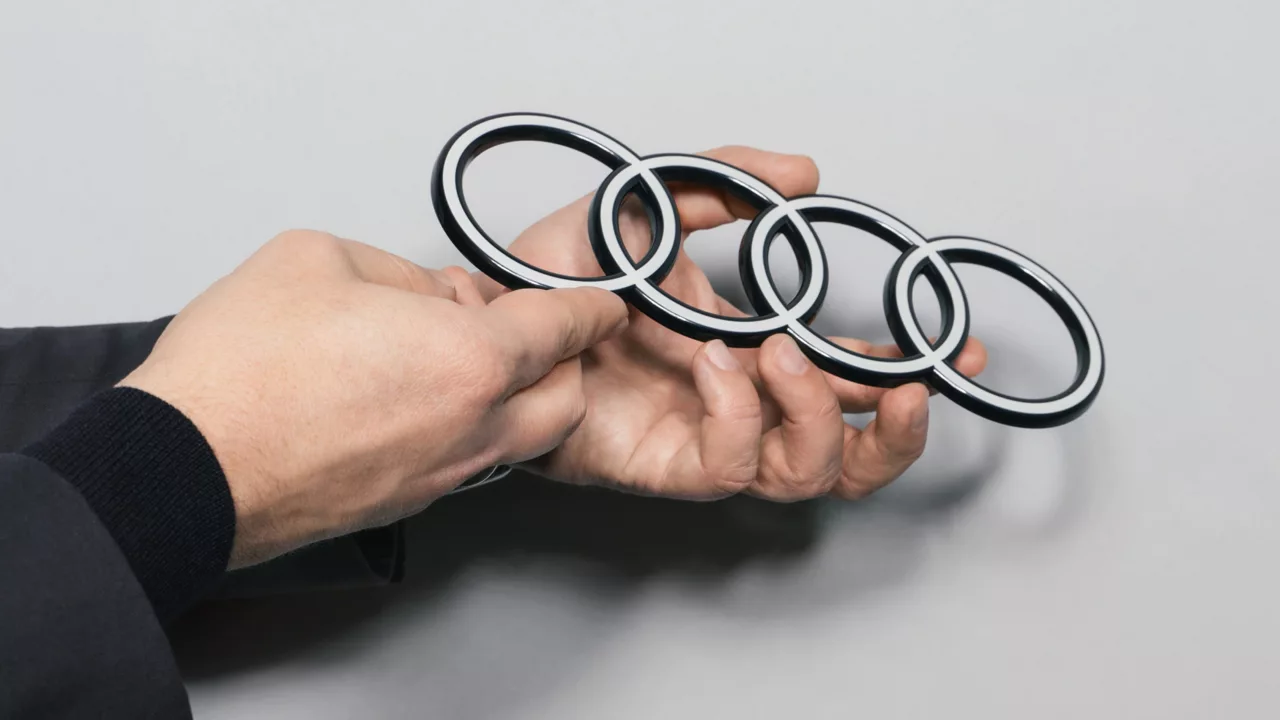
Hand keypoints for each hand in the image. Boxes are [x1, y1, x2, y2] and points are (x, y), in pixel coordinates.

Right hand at [119, 230, 627, 566]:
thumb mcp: (319, 260)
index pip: (565, 328)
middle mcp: (472, 428)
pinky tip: (414, 394)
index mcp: (469, 359)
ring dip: (516, 394)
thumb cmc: (240, 371)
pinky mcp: (406, 504)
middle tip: (515, 322)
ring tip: (452, 353)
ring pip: (519, 436)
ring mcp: (442, 475)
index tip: (603, 301)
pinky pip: (468, 459)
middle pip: (564, 398)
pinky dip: (470, 424)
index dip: (592, 307)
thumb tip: (429, 296)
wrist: (182, 469)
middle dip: (564, 359)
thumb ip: (400, 272)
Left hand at [471, 147, 986, 501]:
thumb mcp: (657, 206)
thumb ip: (729, 185)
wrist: (495, 312)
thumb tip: (804, 174)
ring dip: (813, 413)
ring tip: (776, 354)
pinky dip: (739, 413)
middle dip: (894, 432)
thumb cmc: (567, 276)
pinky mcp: (666, 468)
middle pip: (851, 460)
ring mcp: (708, 440)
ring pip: (806, 475)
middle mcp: (742, 406)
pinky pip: (732, 466)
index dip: (910, 378)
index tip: (954, 352)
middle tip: (902, 388)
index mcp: (755, 353)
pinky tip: (714, 362)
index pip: (853, 385)